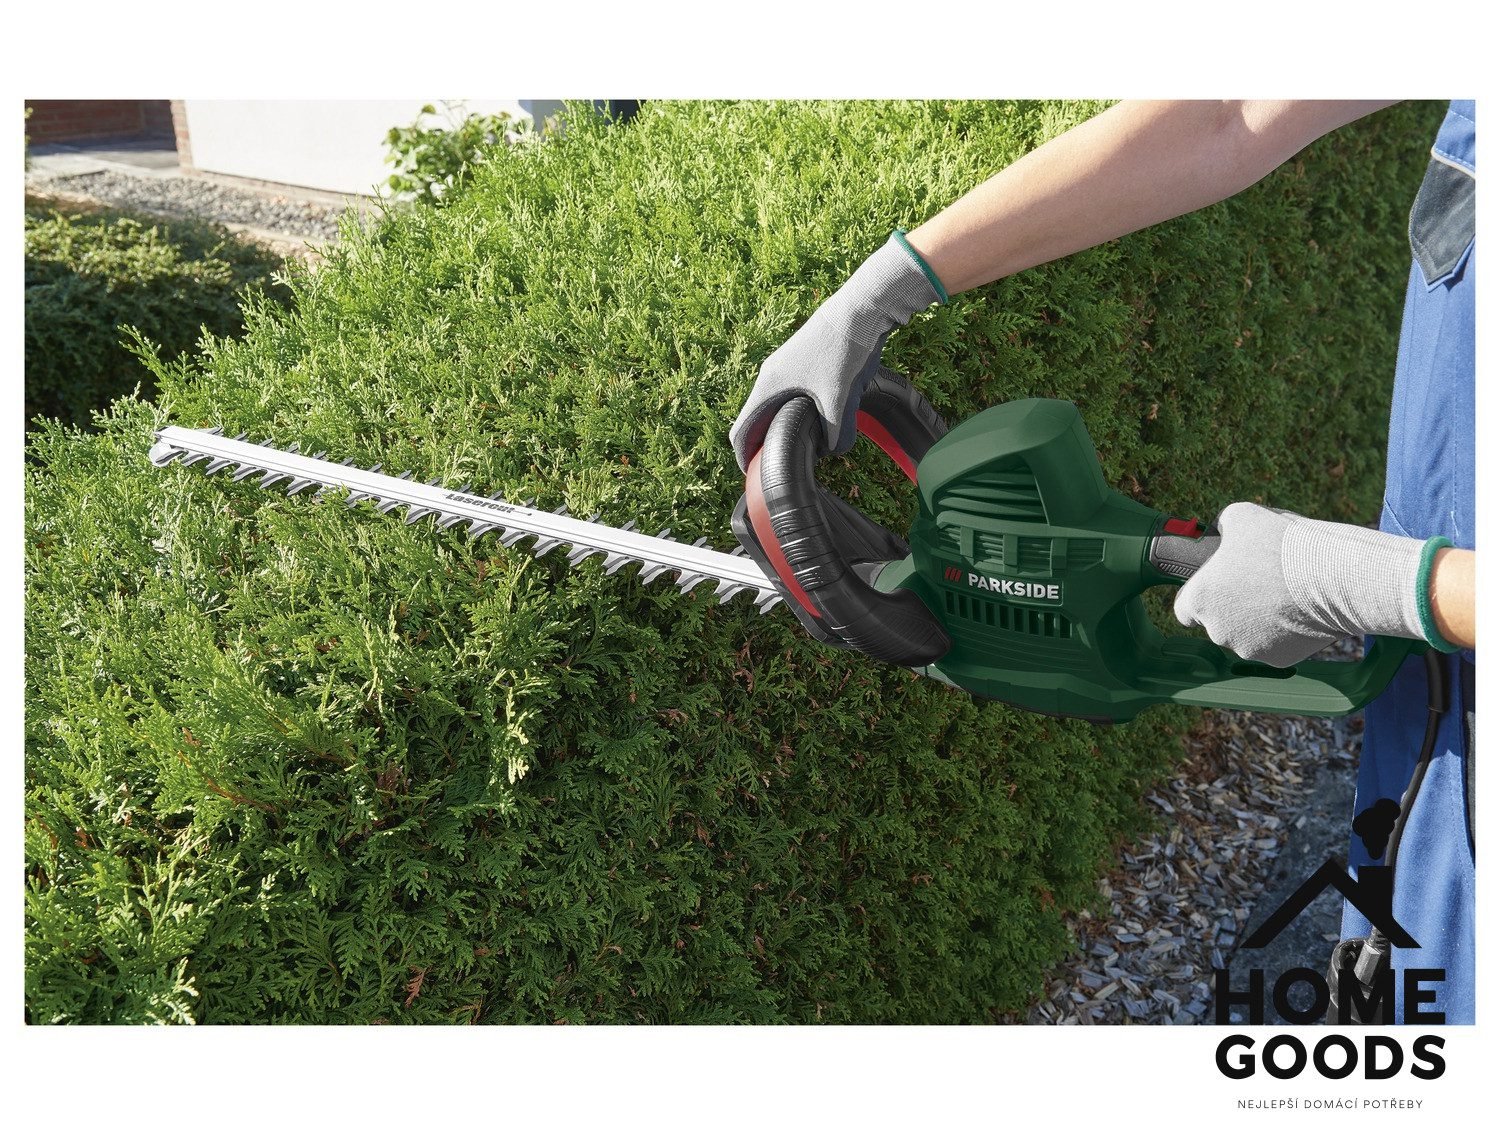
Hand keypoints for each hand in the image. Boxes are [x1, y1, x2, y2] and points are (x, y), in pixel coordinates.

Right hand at [728, 232, 943, 470]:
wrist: (860, 309)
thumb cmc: (843, 350)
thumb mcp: (840, 398)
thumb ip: (835, 432)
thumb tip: (835, 452)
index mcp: (769, 386)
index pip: (741, 430)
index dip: (743, 457)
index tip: (753, 477)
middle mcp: (771, 376)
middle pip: (756, 419)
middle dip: (764, 444)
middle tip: (781, 468)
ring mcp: (786, 367)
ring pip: (774, 406)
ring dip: (781, 427)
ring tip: (799, 448)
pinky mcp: (803, 362)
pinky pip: (790, 395)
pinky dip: (795, 412)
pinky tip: (817, 421)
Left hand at [1173, 502, 1433, 665]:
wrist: (1332, 576)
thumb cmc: (1281, 544)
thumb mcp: (1241, 517)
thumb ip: (1224, 528)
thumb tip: (1225, 531)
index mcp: (1199, 600)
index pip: (1184, 609)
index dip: (1199, 597)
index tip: (1215, 588)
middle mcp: (1217, 631)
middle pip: (1218, 623)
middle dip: (1233, 607)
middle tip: (1259, 584)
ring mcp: (1248, 649)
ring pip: (1247, 636)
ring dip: (1258, 621)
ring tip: (1283, 594)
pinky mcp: (1279, 660)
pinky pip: (1276, 646)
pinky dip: (1284, 634)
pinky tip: (1299, 612)